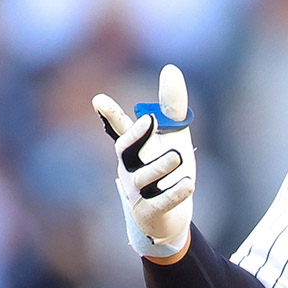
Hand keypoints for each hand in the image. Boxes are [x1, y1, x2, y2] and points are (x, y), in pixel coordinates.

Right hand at [93, 64, 196, 257]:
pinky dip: (174, 193)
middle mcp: (131, 169)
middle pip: (126, 152)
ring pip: (144, 179)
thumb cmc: (167, 171)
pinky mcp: (151, 213)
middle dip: (135, 136)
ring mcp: (139, 193)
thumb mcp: (174, 134)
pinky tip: (189, 184)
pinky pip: (160, 202)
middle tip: (149, 119)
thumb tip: (170, 68)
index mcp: (134, 149)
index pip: (120, 129)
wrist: (170, 218)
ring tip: (178, 156)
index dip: (110, 115)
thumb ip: (172, 105)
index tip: (99, 99)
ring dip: (160, 166)